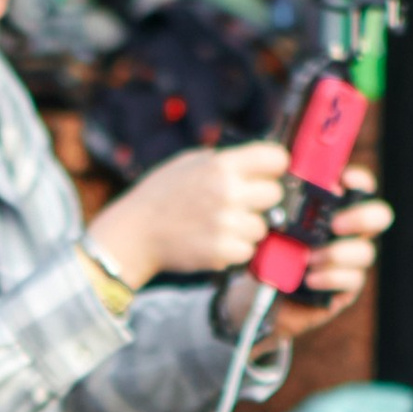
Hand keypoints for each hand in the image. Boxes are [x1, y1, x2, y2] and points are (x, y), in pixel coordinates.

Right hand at [90, 139, 288, 287]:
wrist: (135, 233)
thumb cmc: (161, 195)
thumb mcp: (190, 162)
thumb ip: (225, 161)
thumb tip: (259, 162)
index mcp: (222, 165)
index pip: (277, 159)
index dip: (273, 167)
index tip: (266, 173)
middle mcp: (228, 192)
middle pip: (274, 194)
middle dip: (260, 199)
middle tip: (238, 203)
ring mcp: (226, 224)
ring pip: (262, 226)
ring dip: (247, 227)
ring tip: (220, 224)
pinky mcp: (222, 252)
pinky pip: (248, 250)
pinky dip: (235, 249)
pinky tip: (214, 240)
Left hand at [258, 193, 391, 333]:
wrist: (256, 296)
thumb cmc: (266, 253)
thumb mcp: (271, 226)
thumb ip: (286, 206)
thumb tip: (292, 183)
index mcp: (334, 210)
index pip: (360, 188)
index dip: (359, 181)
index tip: (344, 180)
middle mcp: (349, 233)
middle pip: (380, 216)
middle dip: (361, 217)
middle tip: (335, 225)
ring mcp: (351, 261)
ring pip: (365, 252)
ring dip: (336, 253)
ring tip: (308, 259)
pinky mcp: (345, 289)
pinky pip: (352, 280)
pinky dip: (330, 277)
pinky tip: (310, 280)